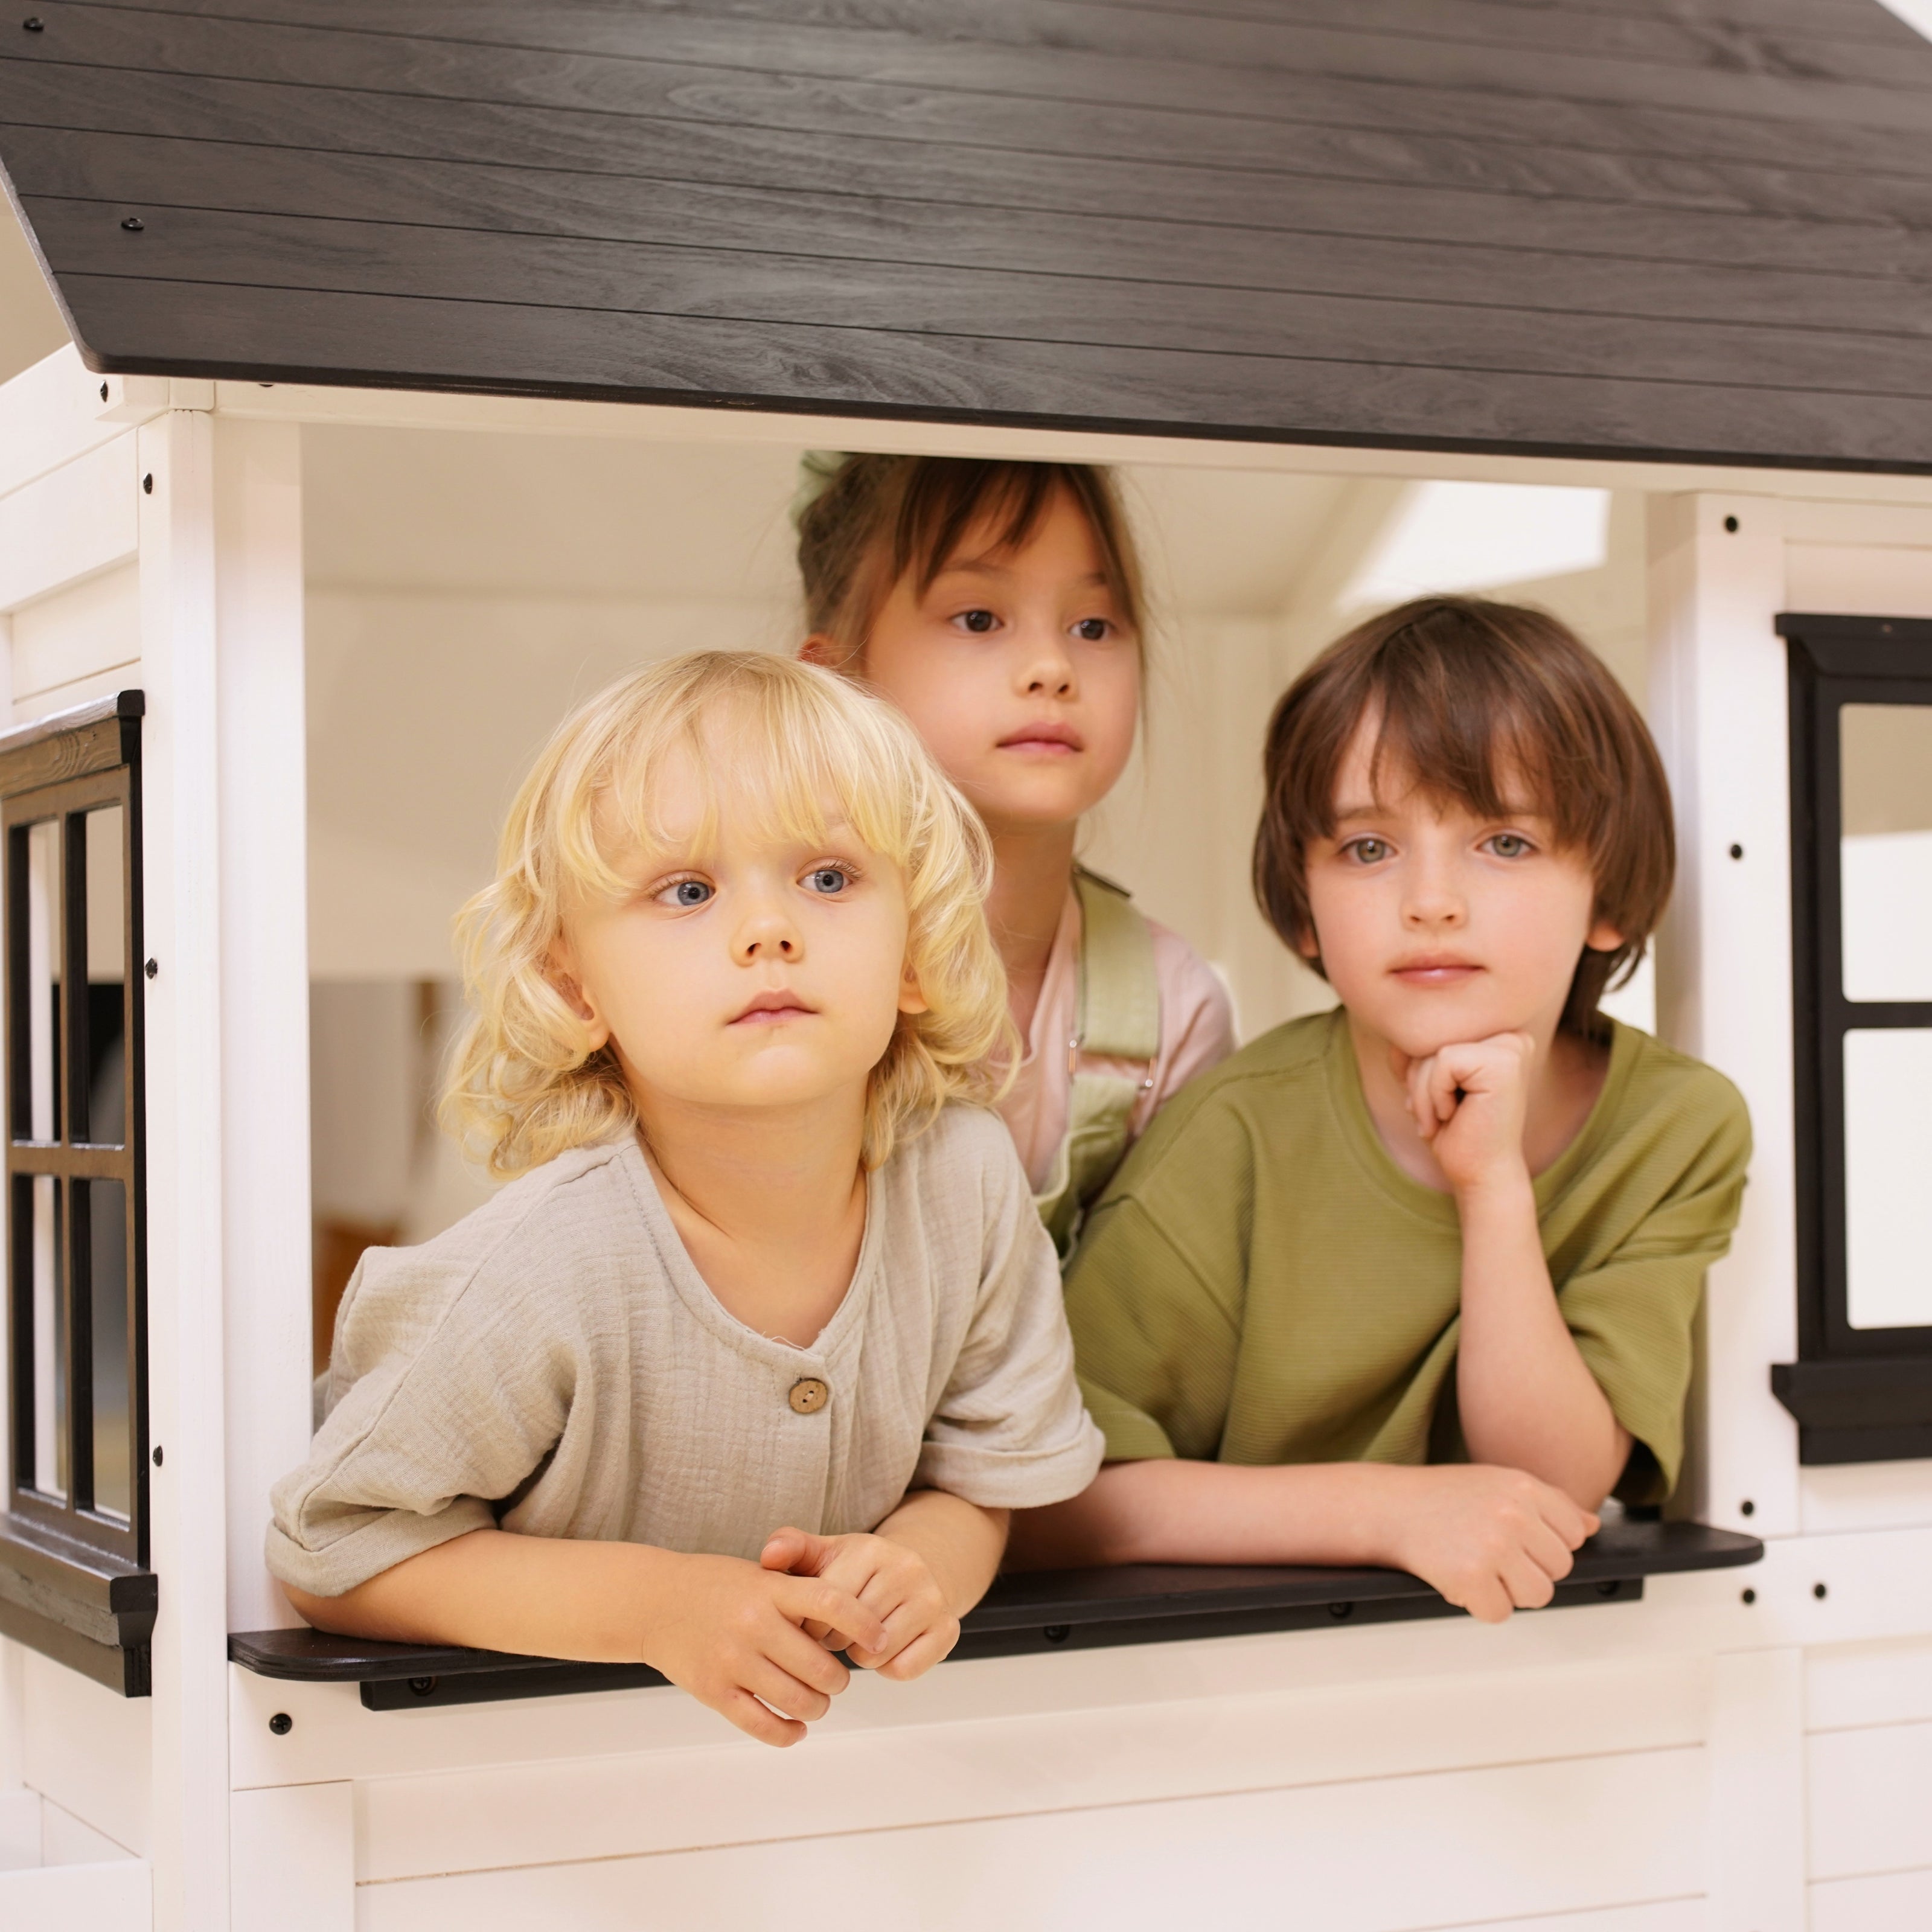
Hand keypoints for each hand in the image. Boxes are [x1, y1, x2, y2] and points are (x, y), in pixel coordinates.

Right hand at [640, 1552, 886, 1747]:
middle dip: (838, 1680)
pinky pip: (762, 1725)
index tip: (880, 1638)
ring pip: (797, 1700)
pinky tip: (795, 1727)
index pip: (831, 1603)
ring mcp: (732, 1660)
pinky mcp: (714, 1691)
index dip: (863, 1624)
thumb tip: (852, 1623)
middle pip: (820, 1666)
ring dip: (817, 1707)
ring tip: (816, 1701)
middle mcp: (753, 1623)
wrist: (654, 1601)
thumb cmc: (715, 1585)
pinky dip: (787, 1733)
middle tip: (836, 1679)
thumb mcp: (760, 1574)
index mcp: (770, 1588)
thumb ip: (799, 1593)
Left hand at [760, 1526, 960, 1680]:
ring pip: (877, 1653)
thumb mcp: (825, 1553)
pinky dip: (890, 1668)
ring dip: (861, 1656)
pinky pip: (904, 1669)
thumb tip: (768, 1556)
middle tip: (837, 1632)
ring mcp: (931, 1598)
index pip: (826, 1604)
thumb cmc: (859, 1570)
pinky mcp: (948, 1628)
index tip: (813, 1620)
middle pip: (851, 1631)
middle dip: (835, 1641)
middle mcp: (907, 1568)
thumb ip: (791, 1549)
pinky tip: (886, 1649)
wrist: (915, 1571)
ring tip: (860, 1638)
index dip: (811, 1622)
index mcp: (871, 1549)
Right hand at [1382, 1465, 1598, 1623]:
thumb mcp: (1499, 1484)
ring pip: (1538, 1595)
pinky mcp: (1471, 1577)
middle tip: (1493, 1554)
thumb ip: (1550, 1503)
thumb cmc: (1443, 1496)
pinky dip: (1481, 1606)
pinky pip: (1501, 1613)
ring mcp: (1493, 1546)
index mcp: (1524, 1487)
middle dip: (1529, 1569)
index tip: (1519, 1540)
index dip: (1547, 1543)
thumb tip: (1592, 1525)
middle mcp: (1513, 1514)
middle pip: (1560, 1568)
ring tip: (1481, 1568)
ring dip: (1510, 1592)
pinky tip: (1462, 1580)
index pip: (1574, 1533)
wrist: (1389, 1507)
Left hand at [1392, 1032, 1534, 1194]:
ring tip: (1447, 1118)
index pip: (1432, 1033)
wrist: (1480, 1174)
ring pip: (1435, 1052)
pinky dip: (1435, 1096)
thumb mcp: (1426, 1083)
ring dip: (1424, 1094)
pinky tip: (1454, 1116)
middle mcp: (1510, 1035)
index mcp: (1496, 1037)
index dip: (1420, 1072)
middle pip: (1432, 1038)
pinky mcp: (1504, 1061)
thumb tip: (1395, 1022)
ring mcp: (1511, 1046)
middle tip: (1441, 1115)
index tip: (1440, 1105)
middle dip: (1420, 1082)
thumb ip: (1414, 1052)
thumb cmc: (1455, 1131)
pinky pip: (1443, 1062)